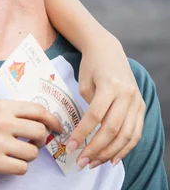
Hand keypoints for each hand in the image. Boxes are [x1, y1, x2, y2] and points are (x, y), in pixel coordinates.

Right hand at [0, 100, 63, 175]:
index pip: (38, 110)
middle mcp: (2, 122)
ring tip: (14, 153)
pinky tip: (7, 162)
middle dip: (41, 141)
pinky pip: (22, 169)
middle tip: (32, 143)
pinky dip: (18, 167)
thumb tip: (41, 123)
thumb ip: (13, 113)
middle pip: (40, 132)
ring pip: (33, 153)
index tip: (57, 128)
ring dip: (28, 156)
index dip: (53, 120)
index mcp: (2, 106)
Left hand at [67, 35, 144, 168]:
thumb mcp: (84, 82)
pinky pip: (136, 132)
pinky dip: (125, 148)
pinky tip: (113, 158)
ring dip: (110, 153)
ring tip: (94, 163)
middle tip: (81, 162)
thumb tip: (89, 132)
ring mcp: (137, 101)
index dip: (83, 133)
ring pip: (127, 135)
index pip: (96, 116)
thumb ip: (89, 106)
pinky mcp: (142, 106)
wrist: (107, 49)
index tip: (70, 147)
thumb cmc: (90, 65)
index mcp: (110, 85)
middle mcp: (127, 94)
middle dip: (96, 149)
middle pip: (112, 129)